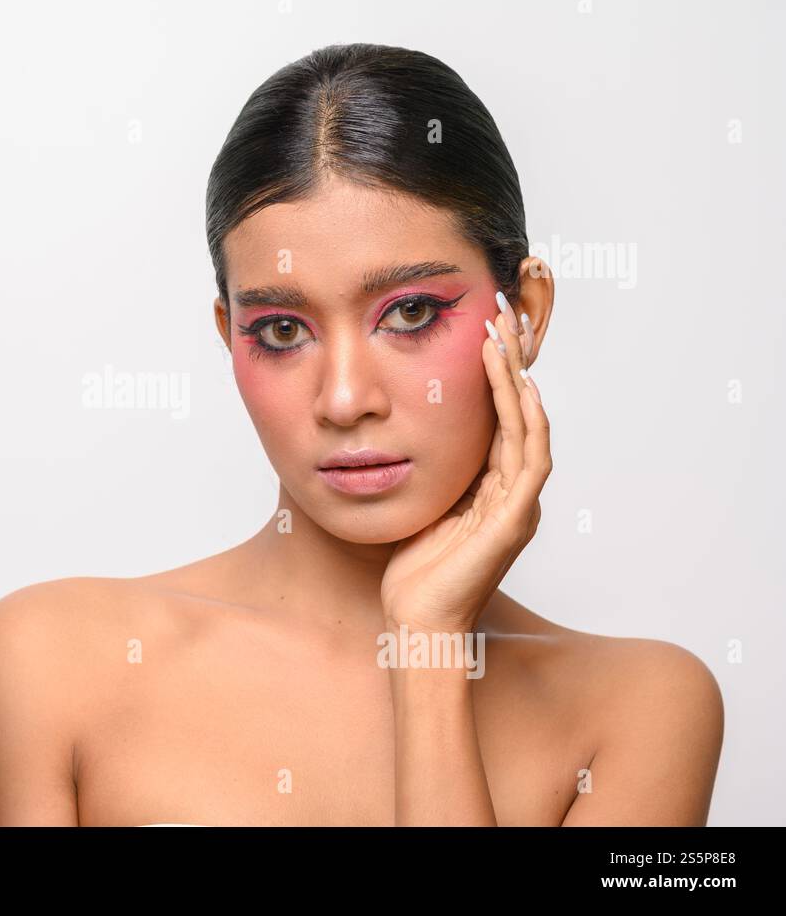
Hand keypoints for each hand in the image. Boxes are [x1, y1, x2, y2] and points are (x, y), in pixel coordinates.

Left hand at [380, 296, 550, 633]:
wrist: (416, 622)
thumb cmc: (413, 571)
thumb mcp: (419, 504)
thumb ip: (427, 472)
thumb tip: (400, 432)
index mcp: (493, 488)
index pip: (502, 417)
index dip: (497, 371)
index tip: (483, 326)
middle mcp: (514, 492)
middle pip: (522, 411)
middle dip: (512, 360)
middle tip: (502, 311)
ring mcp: (519, 505)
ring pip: (530, 425)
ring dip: (518, 378)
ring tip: (503, 333)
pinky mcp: (514, 520)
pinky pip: (530, 459)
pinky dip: (529, 420)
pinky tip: (520, 386)